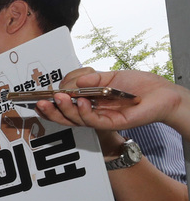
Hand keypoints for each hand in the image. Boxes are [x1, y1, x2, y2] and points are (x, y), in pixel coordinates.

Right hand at [32, 67, 189, 135]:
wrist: (161, 93)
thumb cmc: (137, 84)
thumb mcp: (109, 76)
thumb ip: (89, 78)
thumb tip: (69, 82)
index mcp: (89, 101)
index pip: (65, 105)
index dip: (52, 103)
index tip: (40, 97)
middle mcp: (92, 112)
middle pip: (66, 116)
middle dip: (52, 111)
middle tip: (42, 102)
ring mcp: (100, 119)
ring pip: (76, 119)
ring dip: (66, 109)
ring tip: (59, 98)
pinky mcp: (111, 124)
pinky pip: (93, 120)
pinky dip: (85, 112)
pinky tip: (82, 101)